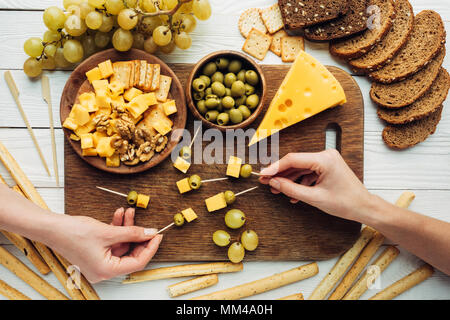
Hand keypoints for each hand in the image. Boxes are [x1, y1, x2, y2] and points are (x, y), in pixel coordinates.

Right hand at [48, 207, 162, 282]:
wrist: (51, 227)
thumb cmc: (73, 232)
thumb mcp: (108, 231)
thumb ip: (132, 232)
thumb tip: (151, 232)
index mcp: (106, 271)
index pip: (138, 262)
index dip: (150, 248)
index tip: (158, 235)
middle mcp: (103, 270)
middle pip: (130, 254)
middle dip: (138, 235)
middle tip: (148, 224)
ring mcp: (99, 262)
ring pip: (121, 245)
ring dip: (126, 228)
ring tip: (128, 211)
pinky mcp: (95, 253)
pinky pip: (112, 242)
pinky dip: (117, 229)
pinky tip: (118, 215)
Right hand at [259, 149, 371, 221]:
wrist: (364, 207)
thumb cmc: (346, 203)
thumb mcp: (314, 198)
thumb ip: (291, 189)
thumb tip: (274, 182)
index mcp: (324, 159)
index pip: (293, 159)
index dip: (275, 167)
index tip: (263, 174)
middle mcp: (326, 155)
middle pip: (295, 162)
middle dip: (280, 174)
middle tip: (265, 182)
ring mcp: (327, 160)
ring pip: (300, 167)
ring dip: (289, 179)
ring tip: (276, 190)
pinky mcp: (327, 167)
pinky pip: (308, 171)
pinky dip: (299, 181)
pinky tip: (292, 193)